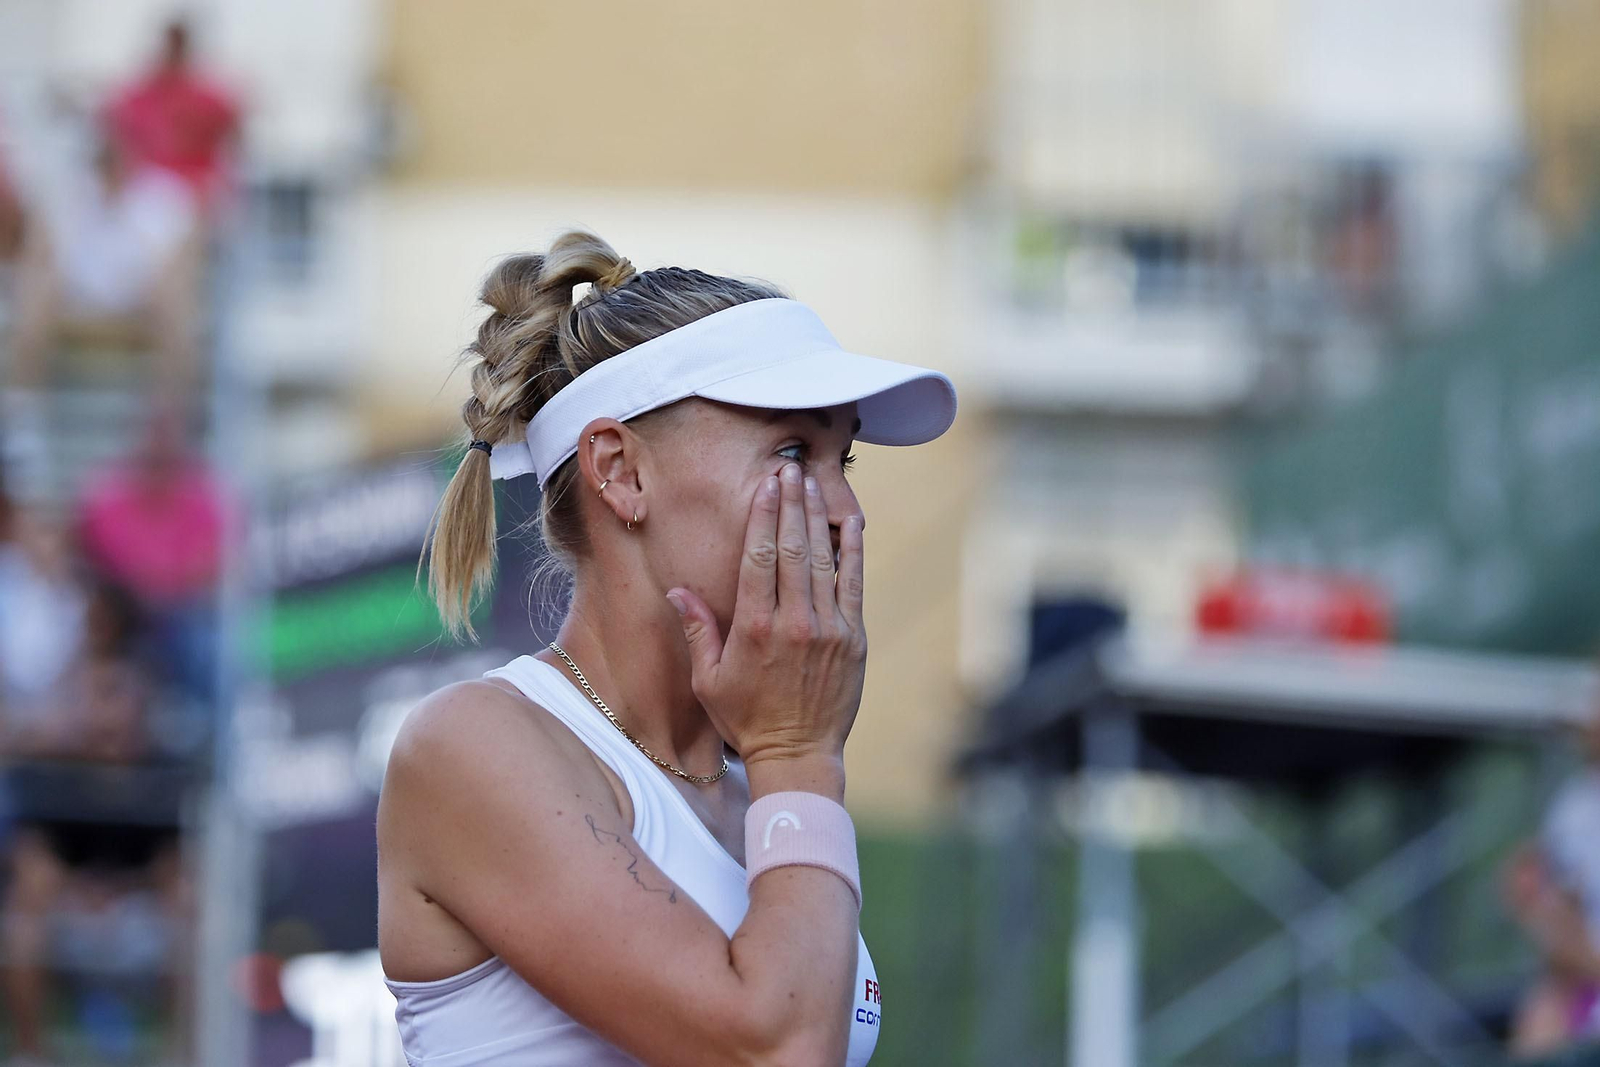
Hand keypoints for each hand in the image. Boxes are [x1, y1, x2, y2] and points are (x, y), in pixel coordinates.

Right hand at [667, 463, 866, 771]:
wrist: (798, 754)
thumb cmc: (746, 719)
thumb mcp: (708, 680)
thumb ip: (698, 630)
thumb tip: (678, 589)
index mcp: (754, 629)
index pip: (757, 557)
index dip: (763, 515)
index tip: (766, 485)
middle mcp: (792, 622)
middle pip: (790, 549)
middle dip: (789, 504)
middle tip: (790, 469)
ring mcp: (827, 628)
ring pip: (822, 560)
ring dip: (816, 517)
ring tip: (812, 483)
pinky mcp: (851, 637)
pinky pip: (853, 584)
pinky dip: (852, 550)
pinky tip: (849, 521)